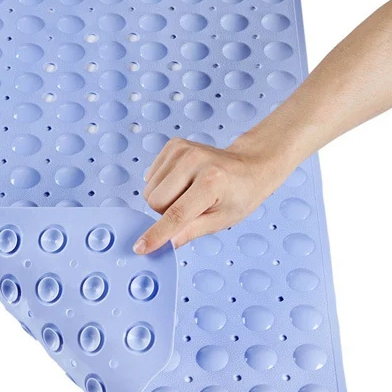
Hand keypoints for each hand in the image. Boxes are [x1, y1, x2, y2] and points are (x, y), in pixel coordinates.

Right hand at [132, 138, 285, 254]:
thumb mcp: (222, 220)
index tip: (141, 247)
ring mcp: (183, 149)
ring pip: (150, 190)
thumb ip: (191, 231)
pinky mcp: (174, 144)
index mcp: (211, 182)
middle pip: (156, 201)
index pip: (176, 214)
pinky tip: (182, 181)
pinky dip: (162, 184)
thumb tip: (168, 243)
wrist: (250, 165)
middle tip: (190, 208)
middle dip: (166, 212)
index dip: (157, 234)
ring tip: (188, 193)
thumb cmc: (240, 194)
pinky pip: (150, 176)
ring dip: (164, 198)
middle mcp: (194, 161)